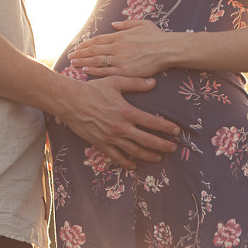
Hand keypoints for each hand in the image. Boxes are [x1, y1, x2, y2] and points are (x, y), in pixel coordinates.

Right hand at [57, 76, 179, 169]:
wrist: (70, 102)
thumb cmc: (92, 90)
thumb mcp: (115, 82)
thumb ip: (135, 83)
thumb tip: (153, 82)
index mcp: (126, 112)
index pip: (152, 122)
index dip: (166, 127)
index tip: (176, 131)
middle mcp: (121, 127)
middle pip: (147, 140)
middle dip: (163, 145)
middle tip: (174, 148)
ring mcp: (111, 138)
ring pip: (134, 151)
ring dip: (149, 155)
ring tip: (159, 158)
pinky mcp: (101, 144)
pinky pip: (116, 156)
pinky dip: (126, 162)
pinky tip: (134, 166)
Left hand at [68, 20, 174, 77]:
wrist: (167, 49)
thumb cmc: (156, 36)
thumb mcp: (141, 24)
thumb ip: (126, 24)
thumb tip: (114, 24)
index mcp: (120, 36)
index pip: (98, 40)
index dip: (86, 44)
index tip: (78, 47)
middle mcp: (117, 47)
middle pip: (94, 50)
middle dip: (81, 53)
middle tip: (70, 56)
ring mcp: (120, 59)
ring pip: (97, 61)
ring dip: (83, 62)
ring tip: (73, 63)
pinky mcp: (125, 71)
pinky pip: (106, 71)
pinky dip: (94, 71)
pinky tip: (86, 71)